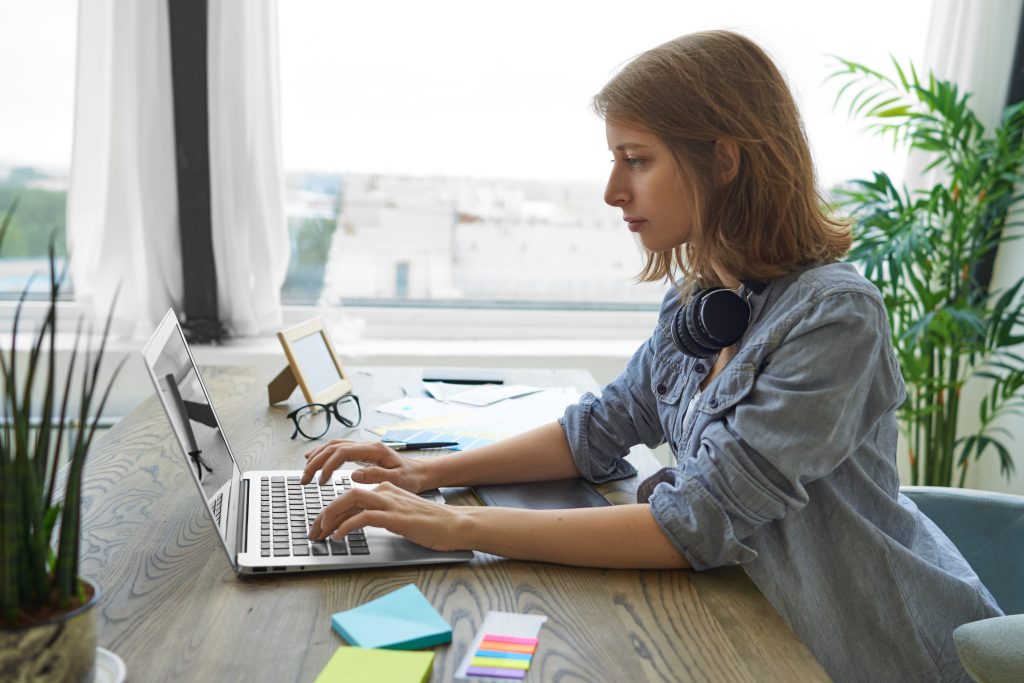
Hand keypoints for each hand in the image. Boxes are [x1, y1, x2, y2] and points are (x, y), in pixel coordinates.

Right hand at [299, 439, 433, 490]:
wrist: (421, 472)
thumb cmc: (411, 477)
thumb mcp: (397, 479)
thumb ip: (376, 475)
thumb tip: (353, 474)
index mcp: (374, 450)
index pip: (342, 453)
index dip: (327, 466)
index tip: (320, 481)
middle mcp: (367, 445)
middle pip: (333, 447)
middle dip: (315, 462)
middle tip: (304, 479)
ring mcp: (363, 447)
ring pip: (333, 446)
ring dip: (316, 457)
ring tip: (305, 473)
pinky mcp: (362, 452)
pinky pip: (337, 448)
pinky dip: (323, 453)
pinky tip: (312, 458)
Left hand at [307, 481, 468, 551]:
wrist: (454, 525)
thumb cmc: (430, 524)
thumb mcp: (400, 516)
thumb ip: (381, 514)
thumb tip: (359, 523)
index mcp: (386, 489)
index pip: (351, 496)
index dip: (331, 511)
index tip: (320, 527)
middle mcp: (386, 491)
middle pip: (346, 495)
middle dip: (324, 513)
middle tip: (312, 532)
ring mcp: (391, 503)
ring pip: (351, 499)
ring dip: (330, 516)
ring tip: (320, 532)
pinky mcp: (396, 517)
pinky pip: (364, 517)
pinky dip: (347, 525)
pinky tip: (339, 536)